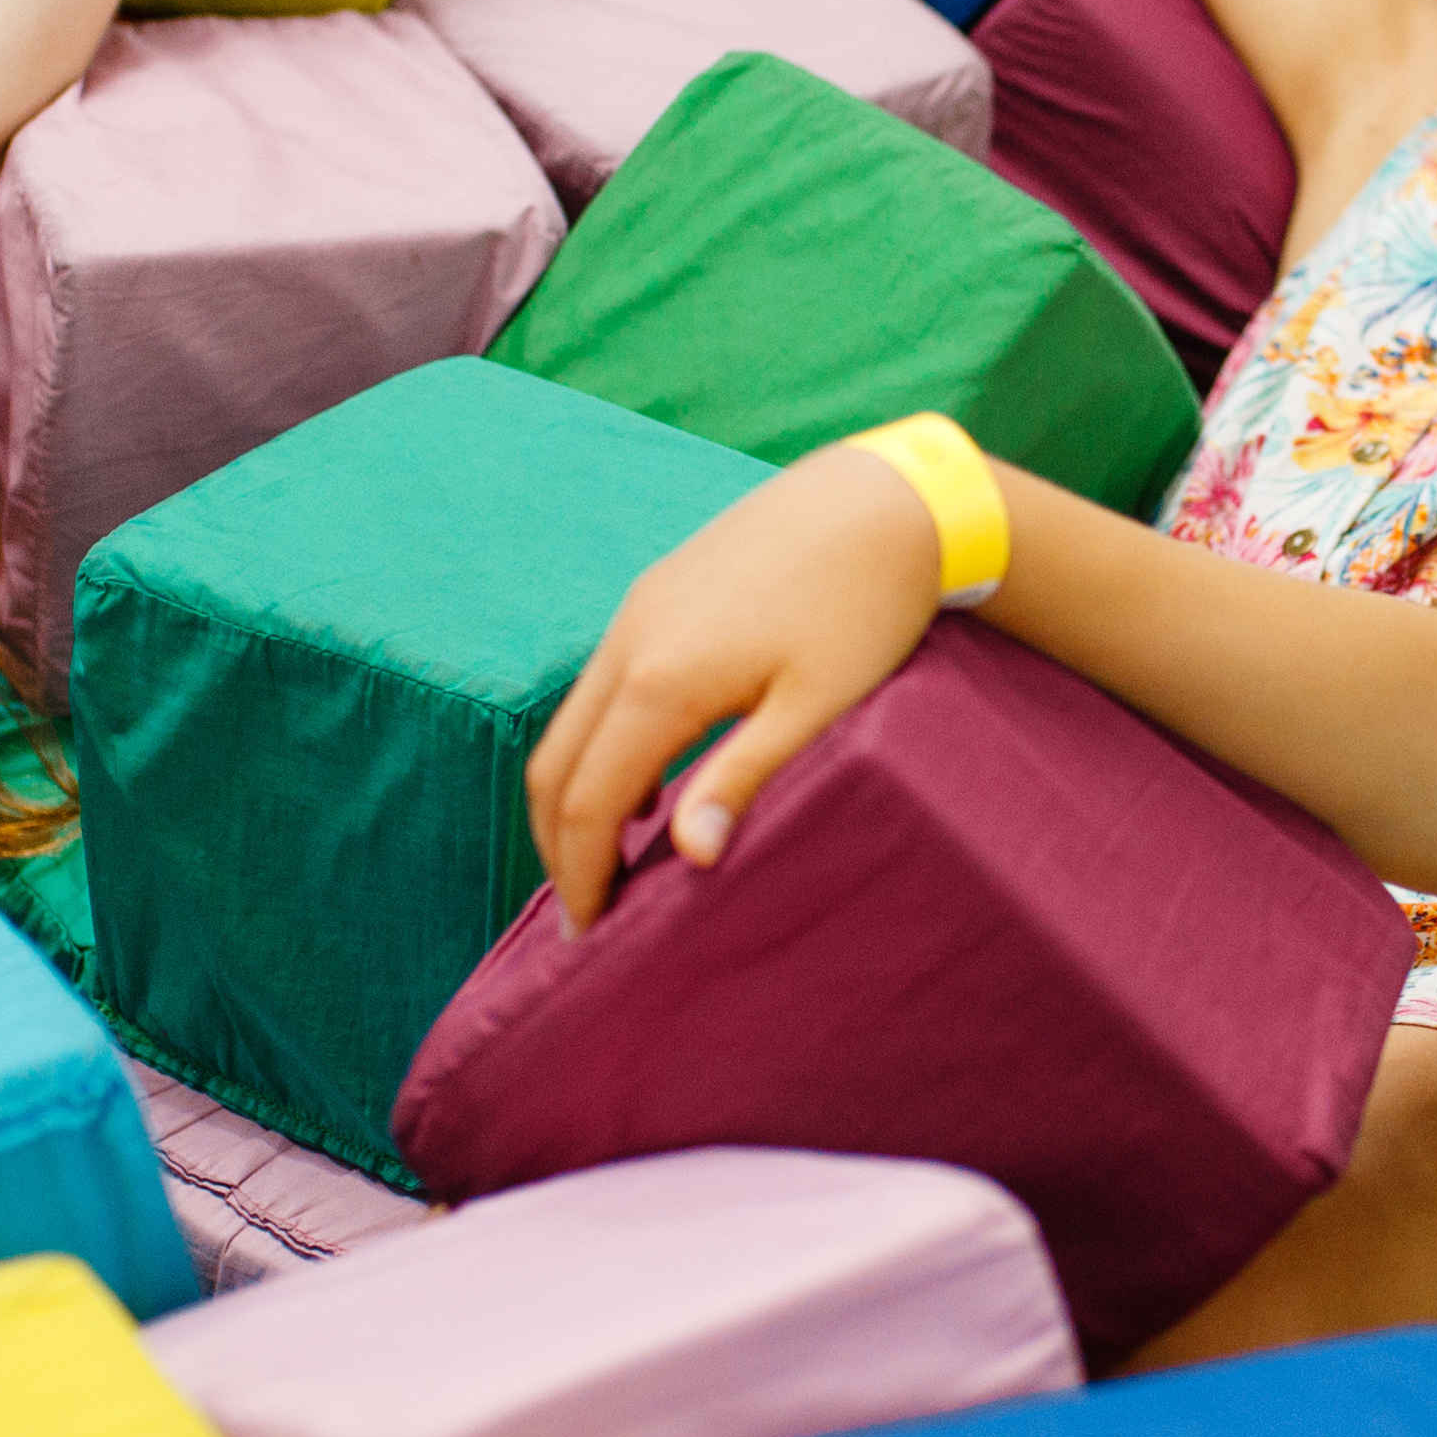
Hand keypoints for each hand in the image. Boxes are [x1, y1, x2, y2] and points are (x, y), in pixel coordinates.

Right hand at [520, 452, 953, 927]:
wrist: (881, 499)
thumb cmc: (863, 609)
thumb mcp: (814, 708)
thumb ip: (744, 779)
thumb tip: (690, 857)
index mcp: (661, 679)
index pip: (588, 801)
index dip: (581, 876)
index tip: (592, 937)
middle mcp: (629, 641)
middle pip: (555, 765)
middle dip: (558, 846)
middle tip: (585, 914)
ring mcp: (636, 610)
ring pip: (570, 722)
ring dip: (574, 795)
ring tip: (606, 861)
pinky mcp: (656, 592)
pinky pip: (599, 685)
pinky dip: (599, 746)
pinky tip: (643, 784)